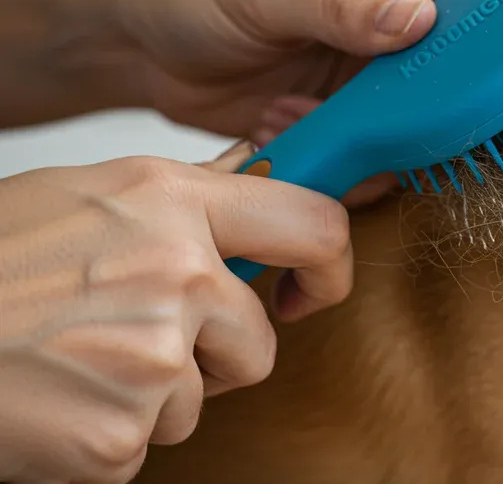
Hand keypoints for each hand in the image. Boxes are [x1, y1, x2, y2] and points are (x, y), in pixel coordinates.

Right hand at [0, 142, 351, 482]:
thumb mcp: (83, 198)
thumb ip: (178, 200)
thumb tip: (256, 178)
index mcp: (166, 199)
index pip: (311, 220)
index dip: (327, 262)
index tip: (311, 286)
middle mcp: (175, 268)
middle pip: (260, 339)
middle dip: (221, 355)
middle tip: (147, 345)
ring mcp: (154, 355)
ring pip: (201, 398)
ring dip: (151, 396)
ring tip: (73, 363)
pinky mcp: (122, 434)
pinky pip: (147, 444)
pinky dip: (104, 437)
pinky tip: (54, 401)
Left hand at [104, 0, 498, 142]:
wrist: (138, 46)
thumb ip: (343, 8)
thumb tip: (418, 22)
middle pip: (473, 42)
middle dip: (458, 82)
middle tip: (433, 110)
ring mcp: (383, 55)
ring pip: (437, 99)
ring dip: (399, 123)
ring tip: (330, 114)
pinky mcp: (362, 103)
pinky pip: (393, 136)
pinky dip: (359, 148)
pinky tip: (292, 121)